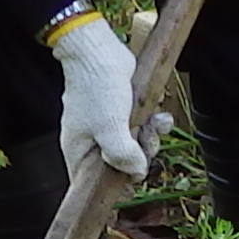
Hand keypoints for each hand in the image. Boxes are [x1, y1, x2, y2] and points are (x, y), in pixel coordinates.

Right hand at [50, 14, 147, 180]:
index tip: (131, 181)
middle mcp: (92, 142)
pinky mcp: (123, 113)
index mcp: (79, 151)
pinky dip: (153, 123)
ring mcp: (108, 128)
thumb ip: (122, 155)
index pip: (92, 184)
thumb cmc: (96, 88)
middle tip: (143, 138)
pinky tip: (160, 116)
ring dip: (151, 136)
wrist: (99, 52)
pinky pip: (142, 128)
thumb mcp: (109, 127)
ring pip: (136, 147)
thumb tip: (137, 173)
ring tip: (153, 122)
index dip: (113, 187)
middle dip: (140, 156)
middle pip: (121, 167)